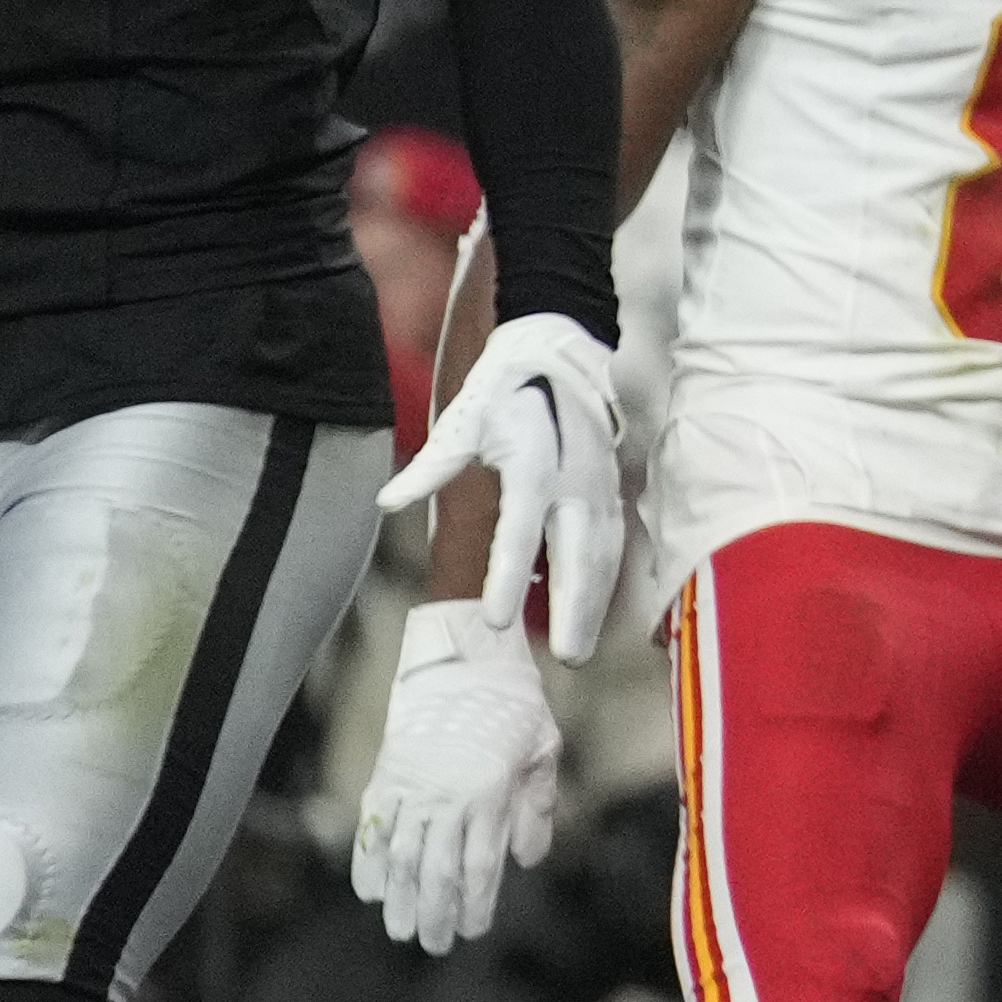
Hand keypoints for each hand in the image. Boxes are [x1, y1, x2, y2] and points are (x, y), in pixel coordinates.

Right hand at [354, 601, 563, 951]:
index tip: (472, 930)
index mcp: (491, 792)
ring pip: (402, 854)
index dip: (474, 904)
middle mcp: (448, 793)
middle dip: (434, 913)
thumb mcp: (543, 749)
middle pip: (436, 869)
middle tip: (431, 945)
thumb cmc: (514, 702)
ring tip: (399, 930)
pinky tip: (369, 889)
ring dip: (399, 896)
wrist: (464, 654)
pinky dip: (368, 858)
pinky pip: (373, 823)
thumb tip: (525, 860)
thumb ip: (537, 807)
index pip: (479, 865)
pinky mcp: (387, 771)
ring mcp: (413, 783)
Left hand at [379, 309, 625, 655]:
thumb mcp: (461, 419)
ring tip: (577, 648)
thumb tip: (387, 502)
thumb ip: (431, 465)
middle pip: (578, 554)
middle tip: (565, 657)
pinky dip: (608, 580)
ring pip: (604, 553)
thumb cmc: (503, 388)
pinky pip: (614, 541)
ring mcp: (600, 484)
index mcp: (531, 463)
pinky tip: (595, 611)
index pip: (518, 531)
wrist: (559, 345)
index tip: (493, 620)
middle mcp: (573, 478)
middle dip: (573, 608)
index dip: (506, 577)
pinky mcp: (613, 486)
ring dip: (594, 602)